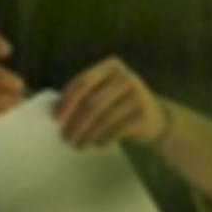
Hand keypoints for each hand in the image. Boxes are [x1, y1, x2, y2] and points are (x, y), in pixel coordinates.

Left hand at [54, 57, 169, 150]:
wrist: (157, 117)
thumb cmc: (119, 104)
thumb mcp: (105, 91)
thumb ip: (84, 95)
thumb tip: (56, 113)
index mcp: (110, 66)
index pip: (82, 82)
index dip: (66, 101)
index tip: (55, 118)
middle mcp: (125, 77)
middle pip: (91, 103)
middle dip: (75, 123)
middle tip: (65, 138)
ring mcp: (136, 95)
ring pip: (102, 118)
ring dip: (86, 134)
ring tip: (77, 145)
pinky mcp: (143, 115)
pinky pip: (115, 130)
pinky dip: (102, 139)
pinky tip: (96, 144)